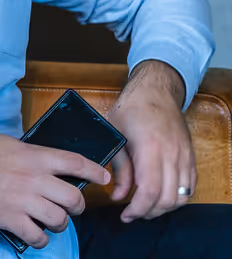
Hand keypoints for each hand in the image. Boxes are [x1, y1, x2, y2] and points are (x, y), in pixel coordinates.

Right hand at [0, 133, 109, 249]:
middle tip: (70, 207)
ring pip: (59, 219)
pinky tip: (36, 234)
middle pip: (72, 198)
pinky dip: (41, 239)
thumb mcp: (1, 142)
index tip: (104, 178)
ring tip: (51, 222)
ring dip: (58, 224)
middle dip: (76, 206)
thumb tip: (39, 159)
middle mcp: (32, 178)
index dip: (94, 171)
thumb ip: (25, 151)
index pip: (73, 162)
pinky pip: (38, 236)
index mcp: (31, 156)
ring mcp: (22, 200)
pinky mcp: (9, 218)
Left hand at [108, 60, 195, 222]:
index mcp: (150, 148)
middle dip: (149, 212)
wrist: (155, 91)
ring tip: (146, 207)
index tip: (125, 214)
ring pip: (182, 196)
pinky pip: (190, 186)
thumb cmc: (130, 109)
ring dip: (164, 207)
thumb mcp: (116, 135)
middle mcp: (172, 154)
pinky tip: (161, 196)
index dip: (137, 209)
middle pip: (167, 199)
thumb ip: (119, 168)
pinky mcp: (190, 157)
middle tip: (132, 213)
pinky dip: (178, 197)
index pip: (149, 191)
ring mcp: (185, 156)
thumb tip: (118, 195)